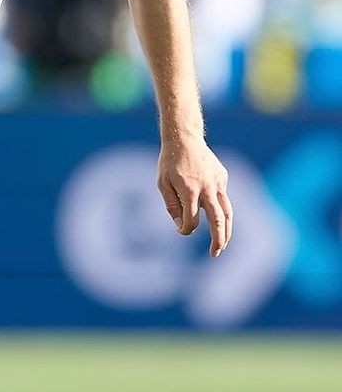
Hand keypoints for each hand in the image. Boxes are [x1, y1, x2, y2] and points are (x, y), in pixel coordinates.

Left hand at [157, 137, 232, 257]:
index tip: (182, 230)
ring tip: (223, 245)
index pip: (192, 219)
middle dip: (218, 240)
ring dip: (227, 231)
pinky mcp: (222, 177)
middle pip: (218, 220)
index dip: (186, 228)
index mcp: (189, 189)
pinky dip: (220, 209)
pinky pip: (223, 197)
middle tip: (215, 253)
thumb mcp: (163, 183)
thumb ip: (172, 206)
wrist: (184, 138)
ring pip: (227, 212)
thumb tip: (182, 227)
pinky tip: (214, 215)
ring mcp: (217, 182)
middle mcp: (207, 187)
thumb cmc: (169, 162)